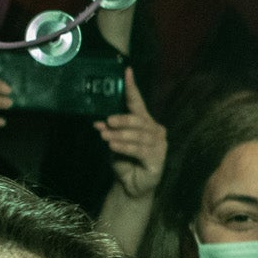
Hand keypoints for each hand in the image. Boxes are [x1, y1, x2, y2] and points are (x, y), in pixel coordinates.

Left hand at [96, 70, 165, 198]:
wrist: (131, 186)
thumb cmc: (124, 162)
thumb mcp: (114, 143)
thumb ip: (109, 132)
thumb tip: (97, 122)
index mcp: (146, 122)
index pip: (138, 102)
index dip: (132, 88)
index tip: (127, 71)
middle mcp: (156, 131)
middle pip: (139, 120)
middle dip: (122, 119)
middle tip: (107, 121)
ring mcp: (159, 145)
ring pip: (138, 135)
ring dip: (120, 135)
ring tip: (105, 136)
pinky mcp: (158, 159)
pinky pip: (140, 150)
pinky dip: (125, 147)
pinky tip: (113, 145)